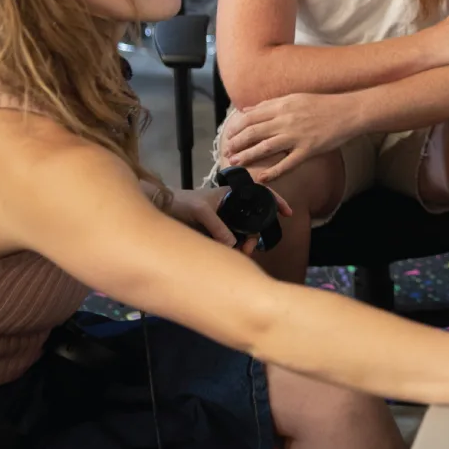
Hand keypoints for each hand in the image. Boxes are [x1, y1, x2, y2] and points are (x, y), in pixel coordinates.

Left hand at [168, 187, 291, 254]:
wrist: (162, 210)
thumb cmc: (181, 203)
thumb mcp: (199, 211)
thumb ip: (216, 225)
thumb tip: (233, 243)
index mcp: (232, 194)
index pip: (259, 193)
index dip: (275, 200)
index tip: (287, 213)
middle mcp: (232, 206)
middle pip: (255, 218)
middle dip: (257, 233)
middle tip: (249, 248)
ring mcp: (226, 219)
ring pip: (245, 231)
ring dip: (247, 243)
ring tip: (240, 254)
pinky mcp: (218, 232)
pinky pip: (233, 240)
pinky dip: (236, 248)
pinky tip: (233, 255)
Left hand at [224, 93, 353, 181]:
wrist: (348, 112)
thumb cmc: (322, 105)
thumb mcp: (294, 98)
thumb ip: (270, 105)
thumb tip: (247, 111)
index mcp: (282, 106)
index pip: (251, 117)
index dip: (237, 128)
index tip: (228, 136)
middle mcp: (286, 120)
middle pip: (254, 133)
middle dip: (237, 144)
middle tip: (227, 152)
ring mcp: (297, 136)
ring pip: (266, 148)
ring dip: (248, 157)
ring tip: (235, 164)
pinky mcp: (308, 150)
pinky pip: (288, 164)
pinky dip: (273, 172)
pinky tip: (263, 179)